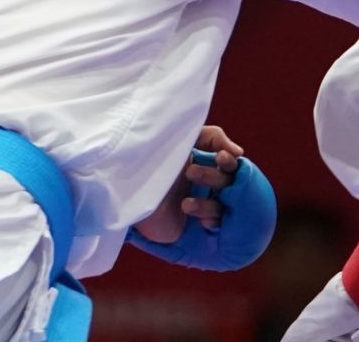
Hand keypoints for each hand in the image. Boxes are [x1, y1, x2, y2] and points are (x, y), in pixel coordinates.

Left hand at [134, 124, 243, 243]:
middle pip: (226, 179)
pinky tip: (203, 222)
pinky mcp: (192, 222)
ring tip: (185, 205)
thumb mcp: (176, 142)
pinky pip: (216, 220)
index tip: (222, 157)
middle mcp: (203, 180)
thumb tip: (239, 152)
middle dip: (212, 177)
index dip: (228, 159)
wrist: (120, 199)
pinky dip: (211, 219)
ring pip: (221, 203)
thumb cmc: (146, 165)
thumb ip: (209, 137)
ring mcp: (200, 201)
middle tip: (190, 172)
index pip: (227, 159)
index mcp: (201, 159)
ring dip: (208, 204)